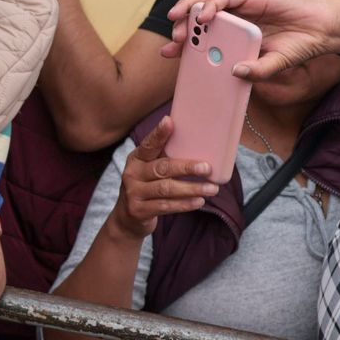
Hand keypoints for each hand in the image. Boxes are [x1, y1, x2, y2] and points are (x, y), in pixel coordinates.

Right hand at [107, 118, 219, 238]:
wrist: (127, 218)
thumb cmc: (146, 187)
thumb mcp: (149, 170)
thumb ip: (165, 159)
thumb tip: (198, 144)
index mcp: (136, 158)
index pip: (149, 144)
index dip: (159, 133)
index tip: (170, 121)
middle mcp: (132, 173)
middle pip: (162, 168)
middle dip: (186, 167)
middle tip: (207, 168)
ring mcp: (134, 193)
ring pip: (166, 189)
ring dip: (191, 188)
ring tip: (212, 189)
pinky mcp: (138, 210)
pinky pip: (165, 206)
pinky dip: (184, 204)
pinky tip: (199, 202)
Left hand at [162, 0, 339, 78]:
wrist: (323, 29)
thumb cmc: (299, 46)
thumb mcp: (275, 64)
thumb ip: (257, 71)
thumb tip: (235, 73)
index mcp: (235, 38)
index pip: (203, 39)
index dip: (184, 45)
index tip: (168, 54)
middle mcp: (235, 21)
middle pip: (200, 21)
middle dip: (183, 30)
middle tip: (172, 43)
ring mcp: (242, 8)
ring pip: (207, 4)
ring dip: (190, 11)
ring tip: (177, 21)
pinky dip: (212, 5)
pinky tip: (204, 15)